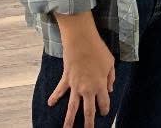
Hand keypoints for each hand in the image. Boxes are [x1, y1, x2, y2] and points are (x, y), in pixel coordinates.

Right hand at [51, 12, 115, 127]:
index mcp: (100, 85)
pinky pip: (60, 90)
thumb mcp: (110, 62)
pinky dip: (54, 97)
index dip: (104, 109)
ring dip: (69, 120)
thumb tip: (109, 89)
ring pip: (72, 107)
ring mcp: (75, 86)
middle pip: (88, 111)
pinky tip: (50, 104)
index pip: (103, 103)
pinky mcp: (66, 79)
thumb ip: (111, 77)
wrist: (81, 41)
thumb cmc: (98, 50)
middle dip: (88, 123)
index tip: (104, 112)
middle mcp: (87, 89)